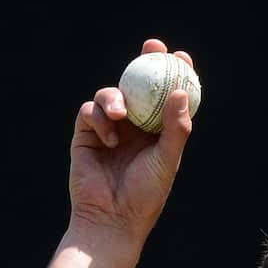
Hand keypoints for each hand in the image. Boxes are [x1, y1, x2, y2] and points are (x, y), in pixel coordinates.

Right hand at [67, 39, 194, 238]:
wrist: (111, 220)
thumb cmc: (145, 196)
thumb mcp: (166, 161)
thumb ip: (175, 129)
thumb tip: (181, 92)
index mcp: (157, 133)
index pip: (166, 97)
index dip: (174, 75)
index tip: (181, 57)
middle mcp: (134, 128)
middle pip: (138, 86)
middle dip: (144, 63)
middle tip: (152, 47)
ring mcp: (109, 130)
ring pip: (111, 95)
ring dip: (115, 97)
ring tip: (121, 114)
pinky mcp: (86, 136)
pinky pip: (90, 112)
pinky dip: (100, 118)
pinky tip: (110, 138)